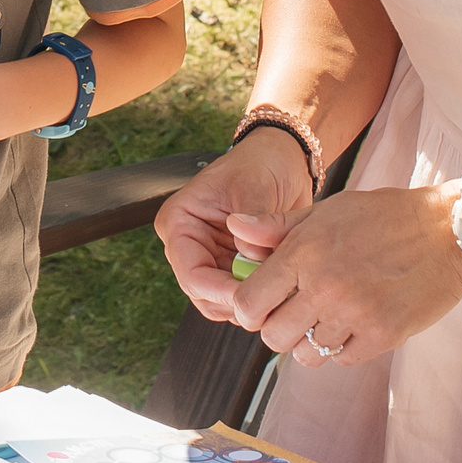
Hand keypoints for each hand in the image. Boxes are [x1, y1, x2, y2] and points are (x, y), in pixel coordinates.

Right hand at [152, 128, 317, 323]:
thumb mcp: (255, 185)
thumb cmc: (261, 162)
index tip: (251, 297)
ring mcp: (210, 257)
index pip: (191, 272)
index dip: (219, 291)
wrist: (282, 159)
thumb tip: (250, 259)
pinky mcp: (232, 265)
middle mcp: (189, 244)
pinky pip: (241, 294)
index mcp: (179, 222)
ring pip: (221, 301)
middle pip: (203, 294)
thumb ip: (252, 223)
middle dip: (236, 302)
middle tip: (269, 303)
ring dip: (248, 303)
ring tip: (279, 295)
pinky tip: (282, 290)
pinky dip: (260, 297)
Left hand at [228, 186, 461, 367]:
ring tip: (325, 319)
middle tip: (293, 315)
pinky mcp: (383, 335)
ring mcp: (355, 314)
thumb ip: (277, 227)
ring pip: (307, 354)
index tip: (261, 306)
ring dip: (310, 341)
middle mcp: (325, 287)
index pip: (249, 303)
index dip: (249, 310)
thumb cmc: (384, 216)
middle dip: (277, 329)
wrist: (449, 232)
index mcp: (304, 253)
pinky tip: (353, 324)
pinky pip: (343, 359)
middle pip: (273, 337)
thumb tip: (233, 226)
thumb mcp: (327, 211)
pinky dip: (343, 347)